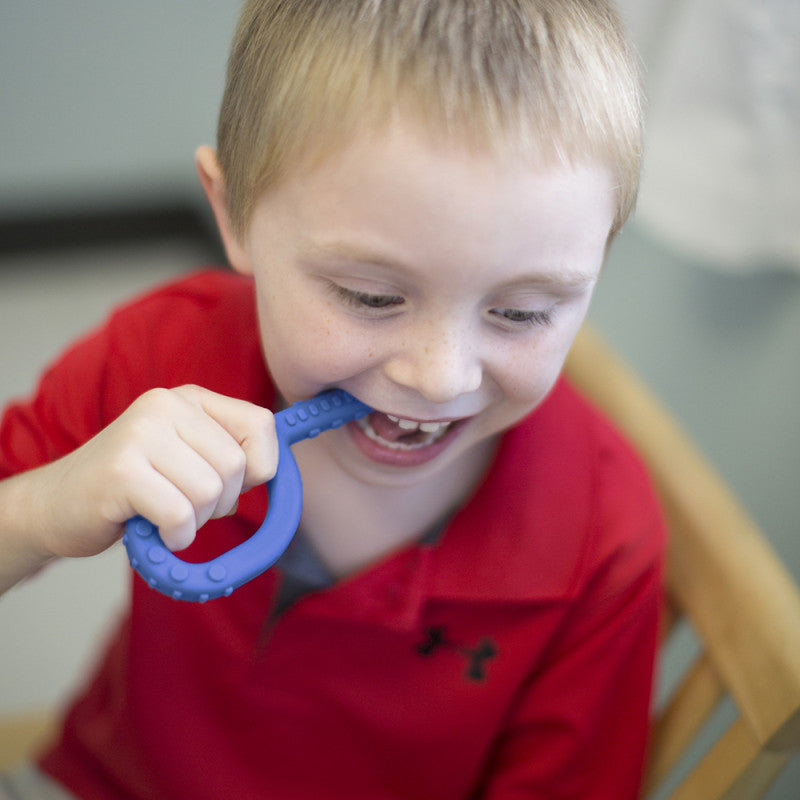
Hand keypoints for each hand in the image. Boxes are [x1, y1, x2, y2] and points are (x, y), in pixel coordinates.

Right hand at [33, 385, 277, 558]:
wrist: (57, 504)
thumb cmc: (135, 487)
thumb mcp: (188, 456)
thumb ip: (230, 452)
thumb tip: (277, 470)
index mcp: (190, 399)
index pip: (261, 424)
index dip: (261, 466)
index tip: (236, 484)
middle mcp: (166, 405)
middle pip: (236, 464)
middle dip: (223, 501)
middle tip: (190, 506)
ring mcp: (141, 434)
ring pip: (210, 490)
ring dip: (196, 521)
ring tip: (167, 515)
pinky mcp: (121, 471)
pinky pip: (180, 514)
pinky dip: (176, 536)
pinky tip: (156, 532)